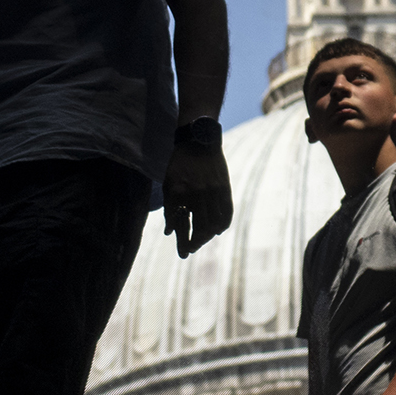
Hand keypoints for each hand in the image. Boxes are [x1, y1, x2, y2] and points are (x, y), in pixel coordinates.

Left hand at [163, 142, 232, 257]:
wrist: (198, 142)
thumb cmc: (179, 164)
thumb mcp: (168, 184)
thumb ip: (169, 209)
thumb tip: (170, 232)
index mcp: (178, 193)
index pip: (181, 225)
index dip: (182, 242)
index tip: (183, 252)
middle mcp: (196, 194)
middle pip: (199, 229)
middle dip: (195, 243)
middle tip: (191, 248)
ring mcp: (212, 192)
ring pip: (214, 223)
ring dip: (209, 236)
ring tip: (203, 239)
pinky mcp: (224, 189)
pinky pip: (227, 213)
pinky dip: (223, 225)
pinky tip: (217, 230)